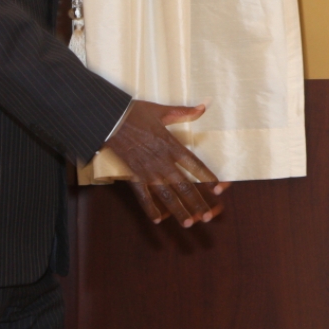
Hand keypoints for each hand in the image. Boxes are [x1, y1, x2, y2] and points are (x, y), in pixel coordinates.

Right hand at [102, 100, 228, 226]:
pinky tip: (157, 220)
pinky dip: (150, 209)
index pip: (196, 165)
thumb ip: (184, 112)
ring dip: (178, 210)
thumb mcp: (162, 111)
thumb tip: (204, 106)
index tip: (220, 189)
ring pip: (167, 195)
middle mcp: (162, 162)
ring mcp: (147, 171)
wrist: (108, 120)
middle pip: (184, 186)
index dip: (208, 178)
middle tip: (207, 217)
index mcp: (172, 145)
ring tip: (189, 223)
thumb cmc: (135, 113)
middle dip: (196, 202)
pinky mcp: (133, 176)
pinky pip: (143, 196)